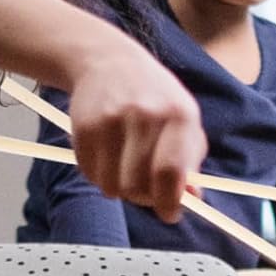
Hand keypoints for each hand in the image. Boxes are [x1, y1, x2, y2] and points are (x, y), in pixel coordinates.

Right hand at [65, 38, 205, 223]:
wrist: (107, 61)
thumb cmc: (154, 98)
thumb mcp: (183, 120)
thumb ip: (190, 162)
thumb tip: (192, 198)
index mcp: (179, 114)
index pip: (171, 173)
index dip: (170, 202)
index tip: (170, 213)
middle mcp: (145, 115)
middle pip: (138, 185)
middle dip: (143, 197)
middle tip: (145, 189)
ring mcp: (111, 119)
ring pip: (111, 185)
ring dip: (118, 187)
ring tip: (124, 167)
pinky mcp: (84, 125)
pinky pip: (90, 173)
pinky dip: (99, 174)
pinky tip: (106, 154)